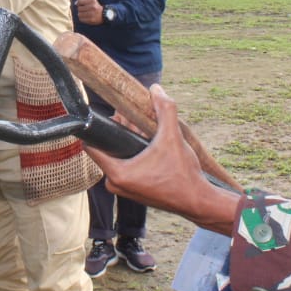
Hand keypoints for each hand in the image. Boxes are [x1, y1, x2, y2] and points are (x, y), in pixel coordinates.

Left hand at [75, 0, 104, 24]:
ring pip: (79, 14)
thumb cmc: (96, 7)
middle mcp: (92, 7)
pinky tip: (85, 17)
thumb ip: (83, 0)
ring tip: (84, 13)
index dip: (78, 3)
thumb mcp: (92, 1)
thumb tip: (76, 2)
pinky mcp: (91, 20)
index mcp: (92, 1)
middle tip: (83, 10)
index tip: (80, 4)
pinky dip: (82, 18)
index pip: (80, 1)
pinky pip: (81, 19)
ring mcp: (92, 14)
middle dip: (80, 9)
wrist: (104, 14)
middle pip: (79, 8)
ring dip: (80, 14)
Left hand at [84, 85, 239, 234]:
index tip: (119, 118)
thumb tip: (156, 89)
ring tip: (146, 133)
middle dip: (121, 133)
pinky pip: (125, 169)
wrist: (198, 201)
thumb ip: (165, 110)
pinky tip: (150, 148)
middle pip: (107, 150)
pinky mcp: (133, 192)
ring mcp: (124, 190)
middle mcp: (115, 184)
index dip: (103, 128)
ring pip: (117, 159)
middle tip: (138, 123)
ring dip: (128, 144)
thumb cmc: (184, 174)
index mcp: (117, 173)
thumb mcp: (174, 137)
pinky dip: (134, 157)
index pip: (92, 146)